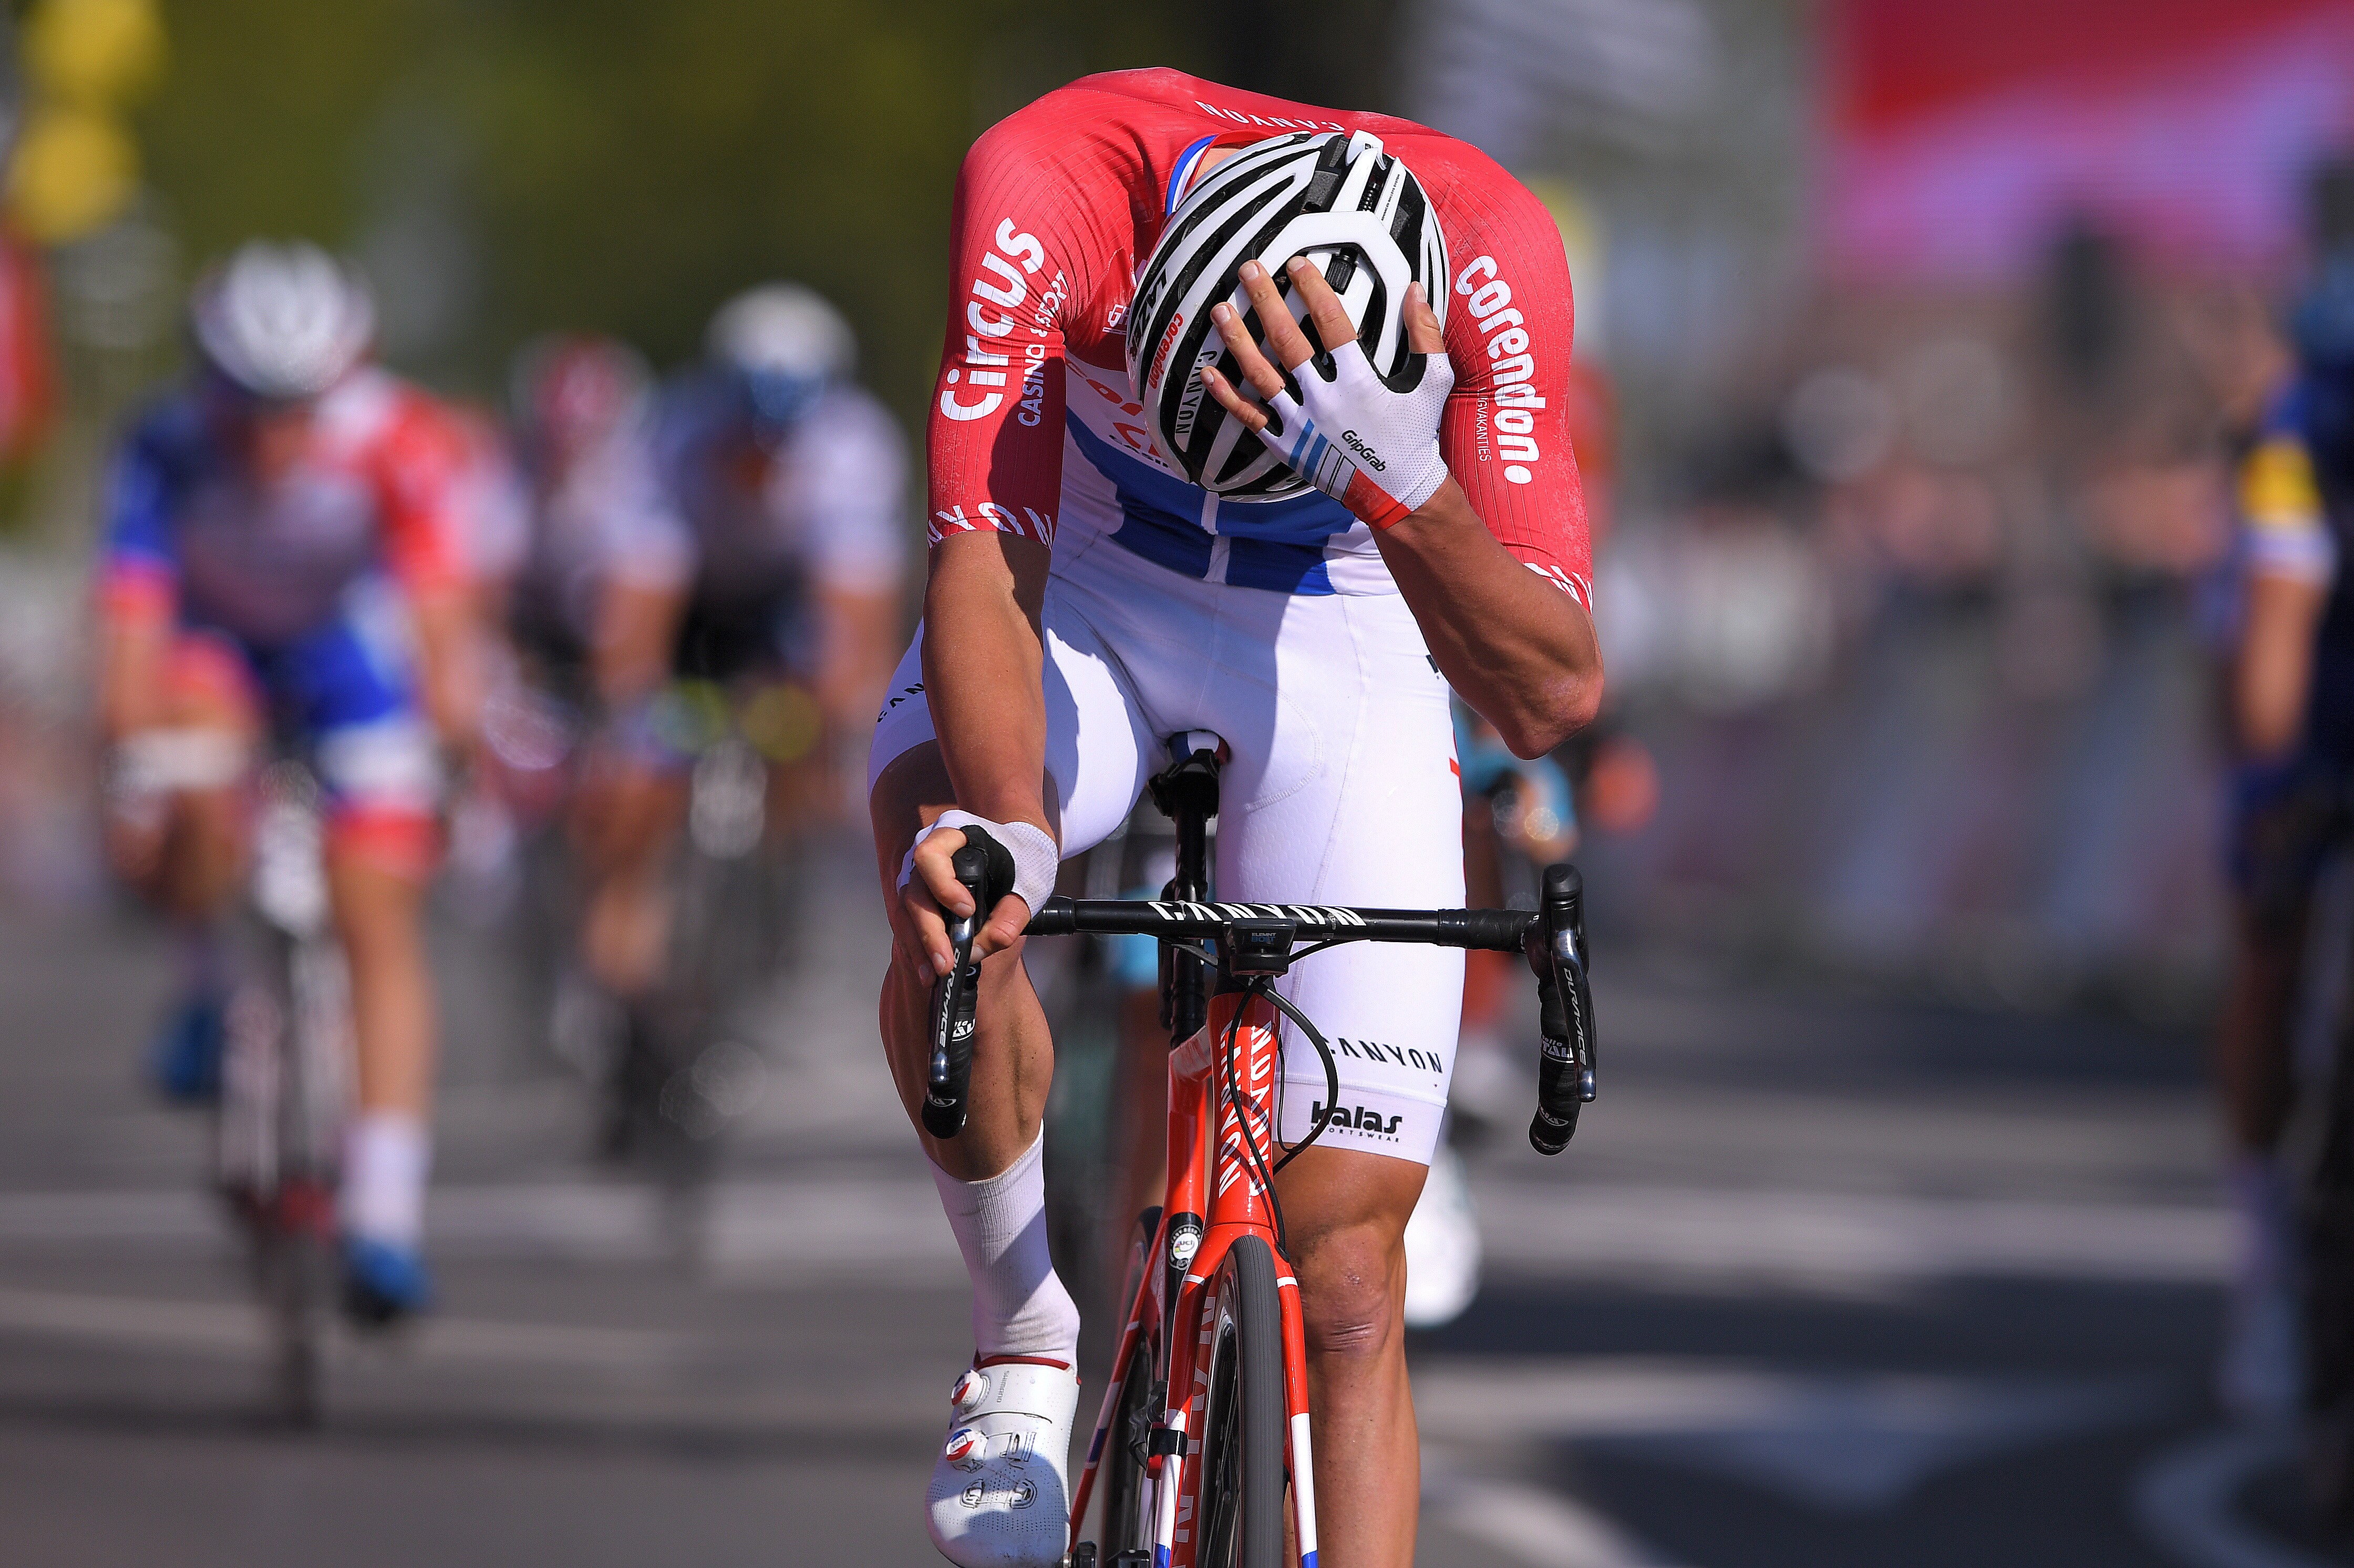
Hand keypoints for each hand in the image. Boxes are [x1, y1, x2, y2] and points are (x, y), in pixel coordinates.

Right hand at [895, 821, 1038, 980]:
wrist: (1021, 851)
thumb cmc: (1025, 859)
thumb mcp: (1031, 883)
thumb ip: (1012, 916)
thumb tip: (977, 950)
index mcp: (954, 835)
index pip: (930, 856)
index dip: (942, 885)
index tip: (967, 911)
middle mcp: (927, 854)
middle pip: (915, 893)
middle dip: (929, 932)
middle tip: (945, 963)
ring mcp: (920, 878)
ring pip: (906, 913)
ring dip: (919, 947)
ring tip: (934, 975)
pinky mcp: (920, 900)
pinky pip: (910, 925)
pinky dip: (919, 949)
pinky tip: (929, 971)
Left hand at [1199, 257, 1451, 528]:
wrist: (1396, 492)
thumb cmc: (1415, 434)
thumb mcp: (1432, 382)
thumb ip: (1425, 334)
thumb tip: (1416, 290)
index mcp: (1359, 379)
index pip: (1331, 322)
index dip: (1312, 288)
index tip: (1296, 263)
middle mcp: (1325, 399)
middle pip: (1288, 341)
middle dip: (1266, 301)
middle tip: (1248, 270)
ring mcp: (1302, 424)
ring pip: (1261, 376)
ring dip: (1238, 340)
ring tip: (1221, 310)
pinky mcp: (1287, 446)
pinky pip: (1250, 418)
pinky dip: (1228, 396)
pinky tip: (1209, 372)